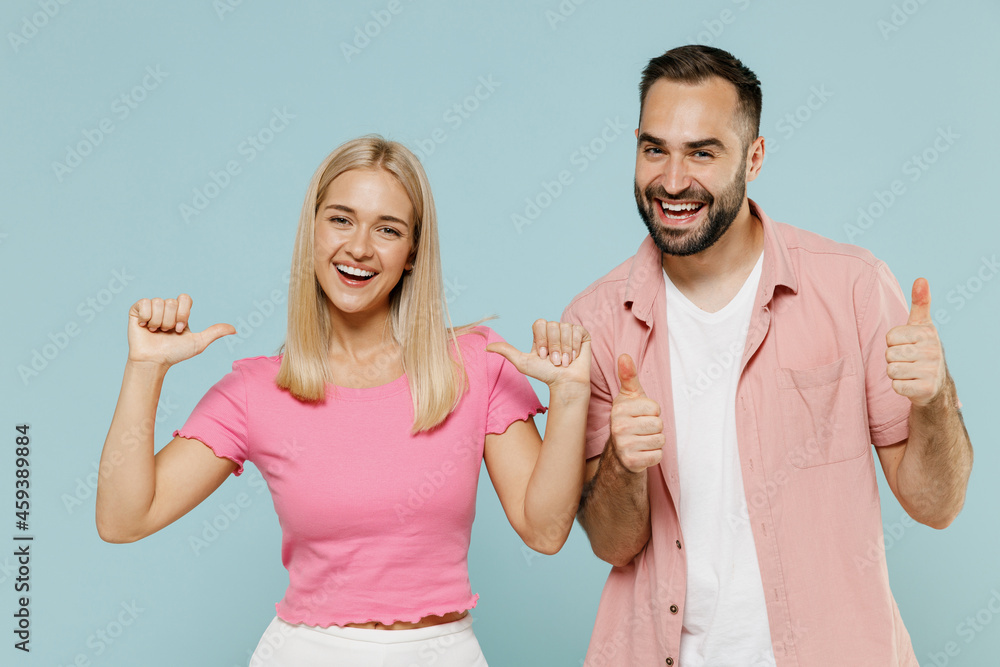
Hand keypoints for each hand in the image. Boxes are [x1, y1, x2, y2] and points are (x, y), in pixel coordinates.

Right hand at [127, 294, 235, 368]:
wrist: (155, 361)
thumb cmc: (175, 353)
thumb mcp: (198, 343)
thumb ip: (215, 332)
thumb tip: (235, 329)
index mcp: (180, 312)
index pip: (185, 298)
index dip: (183, 313)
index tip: (180, 328)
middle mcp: (166, 308)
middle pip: (171, 302)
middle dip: (170, 321)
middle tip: (166, 332)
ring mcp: (151, 308)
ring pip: (158, 303)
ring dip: (158, 322)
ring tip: (156, 332)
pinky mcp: (137, 310)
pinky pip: (144, 303)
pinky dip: (146, 318)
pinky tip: (145, 327)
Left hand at [486, 319, 590, 388]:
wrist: (565, 383)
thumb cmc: (544, 374)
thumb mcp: (522, 362)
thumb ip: (506, 351)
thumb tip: (486, 346)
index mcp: (541, 332)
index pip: (539, 323)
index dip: (541, 339)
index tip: (542, 355)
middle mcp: (555, 329)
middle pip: (553, 325)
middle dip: (553, 347)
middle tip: (554, 361)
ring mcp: (569, 330)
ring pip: (565, 328)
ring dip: (564, 349)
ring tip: (564, 361)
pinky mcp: (582, 334)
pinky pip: (577, 331)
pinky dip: (575, 347)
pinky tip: (574, 357)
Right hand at [610, 354, 664, 472]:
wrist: (620, 452)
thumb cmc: (629, 419)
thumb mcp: (629, 397)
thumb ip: (628, 376)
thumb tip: (624, 356)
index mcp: (620, 409)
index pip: (655, 408)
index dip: (653, 412)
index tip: (641, 415)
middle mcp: (619, 427)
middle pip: (659, 424)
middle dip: (655, 427)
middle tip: (643, 429)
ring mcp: (624, 445)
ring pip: (660, 440)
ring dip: (655, 441)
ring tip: (643, 440)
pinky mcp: (631, 461)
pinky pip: (658, 455)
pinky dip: (654, 455)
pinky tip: (643, 452)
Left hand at [886, 278, 946, 407]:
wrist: (935, 385)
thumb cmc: (921, 349)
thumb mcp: (921, 325)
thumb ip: (920, 302)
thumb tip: (921, 279)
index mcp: (928, 333)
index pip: (890, 337)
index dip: (892, 343)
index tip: (905, 345)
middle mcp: (933, 351)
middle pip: (889, 353)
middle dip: (892, 358)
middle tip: (907, 360)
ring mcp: (931, 371)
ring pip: (891, 370)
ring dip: (895, 373)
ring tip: (908, 371)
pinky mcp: (926, 389)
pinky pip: (896, 386)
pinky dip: (899, 386)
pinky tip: (910, 383)